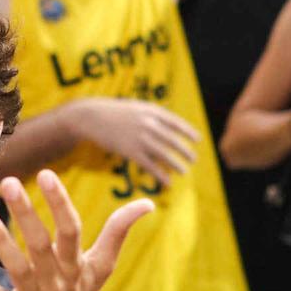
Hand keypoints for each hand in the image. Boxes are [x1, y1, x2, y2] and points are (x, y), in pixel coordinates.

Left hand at [0, 171, 149, 290]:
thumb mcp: (101, 269)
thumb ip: (118, 232)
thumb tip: (148, 203)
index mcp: (75, 265)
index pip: (71, 230)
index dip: (60, 203)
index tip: (47, 175)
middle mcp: (56, 280)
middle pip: (41, 243)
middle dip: (27, 213)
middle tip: (9, 183)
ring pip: (16, 266)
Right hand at [78, 98, 200, 186]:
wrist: (92, 117)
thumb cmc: (115, 112)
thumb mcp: (136, 107)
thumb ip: (153, 114)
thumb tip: (169, 120)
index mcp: (151, 111)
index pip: (175, 122)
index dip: (188, 131)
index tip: (198, 140)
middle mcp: (148, 124)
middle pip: (172, 140)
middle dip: (185, 151)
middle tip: (194, 159)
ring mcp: (139, 138)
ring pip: (163, 154)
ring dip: (176, 164)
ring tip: (184, 172)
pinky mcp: (129, 151)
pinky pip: (149, 165)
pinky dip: (160, 175)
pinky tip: (167, 183)